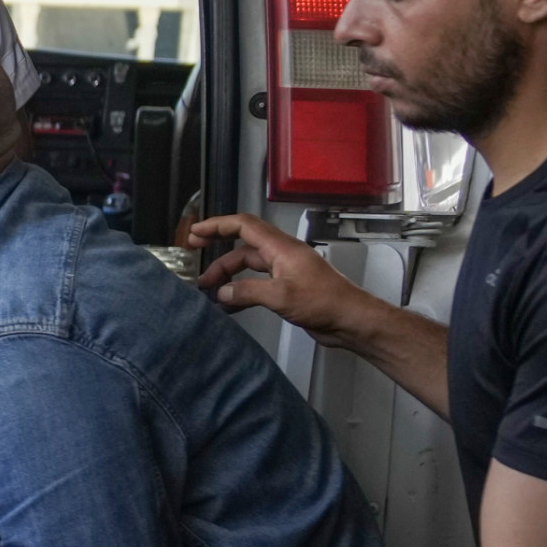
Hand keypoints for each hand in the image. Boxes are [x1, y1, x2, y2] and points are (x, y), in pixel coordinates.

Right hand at [188, 213, 369, 338]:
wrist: (350, 320)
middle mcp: (282, 256)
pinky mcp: (288, 289)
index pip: (244, 226)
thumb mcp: (281, 296)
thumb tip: (223, 292)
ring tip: (210, 290)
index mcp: (281, 248)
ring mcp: (285, 272)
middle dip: (217, 253)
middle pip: (243, 248)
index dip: (217, 225)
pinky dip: (241, 291)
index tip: (196, 231)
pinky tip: (230, 304)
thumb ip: (247, 292)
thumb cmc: (326, 302)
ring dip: (228, 276)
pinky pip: (257, 284)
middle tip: (195, 257)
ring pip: (249, 267)